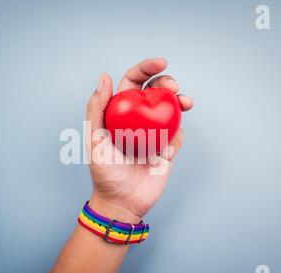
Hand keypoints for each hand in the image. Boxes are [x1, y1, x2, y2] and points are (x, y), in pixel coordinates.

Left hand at [86, 58, 193, 223]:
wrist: (121, 202)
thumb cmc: (105, 172)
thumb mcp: (94, 139)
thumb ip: (96, 108)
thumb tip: (105, 77)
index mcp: (120, 112)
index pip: (134, 82)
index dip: (147, 68)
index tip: (161, 63)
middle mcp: (138, 119)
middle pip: (156, 92)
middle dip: (168, 82)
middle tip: (173, 86)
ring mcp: (154, 134)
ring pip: (172, 110)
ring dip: (181, 102)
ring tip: (186, 103)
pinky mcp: (167, 150)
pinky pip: (177, 136)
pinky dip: (176, 138)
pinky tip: (165, 151)